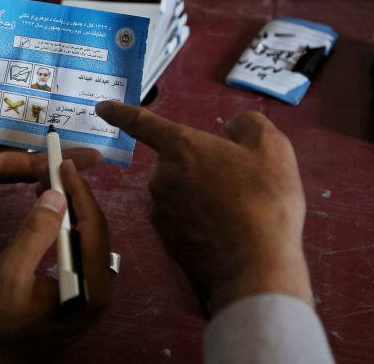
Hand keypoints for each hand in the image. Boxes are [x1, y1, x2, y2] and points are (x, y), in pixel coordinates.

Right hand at [0, 70, 102, 182]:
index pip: (24, 167)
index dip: (58, 160)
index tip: (92, 155)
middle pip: (22, 150)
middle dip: (53, 138)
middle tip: (87, 123)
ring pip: (7, 129)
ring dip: (31, 117)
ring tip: (65, 100)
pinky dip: (5, 99)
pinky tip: (23, 82)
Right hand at [0, 160, 109, 362]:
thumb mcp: (9, 276)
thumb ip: (33, 235)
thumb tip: (55, 195)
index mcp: (91, 289)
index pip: (93, 228)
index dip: (80, 191)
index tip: (64, 162)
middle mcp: (103, 291)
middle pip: (98, 231)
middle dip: (78, 195)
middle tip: (55, 167)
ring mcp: (96, 294)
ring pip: (92, 239)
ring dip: (74, 208)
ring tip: (52, 182)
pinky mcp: (85, 294)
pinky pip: (84, 251)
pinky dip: (70, 226)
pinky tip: (53, 213)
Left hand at [96, 102, 311, 314]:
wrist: (255, 266)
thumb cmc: (264, 200)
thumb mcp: (272, 149)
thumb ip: (249, 127)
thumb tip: (234, 127)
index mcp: (181, 148)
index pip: (143, 123)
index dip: (121, 112)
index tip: (102, 108)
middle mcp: (161, 176)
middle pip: (177, 163)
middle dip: (201, 170)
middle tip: (238, 185)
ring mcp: (160, 210)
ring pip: (180, 193)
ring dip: (200, 197)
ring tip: (237, 212)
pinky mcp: (165, 239)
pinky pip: (181, 220)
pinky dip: (198, 222)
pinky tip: (224, 232)